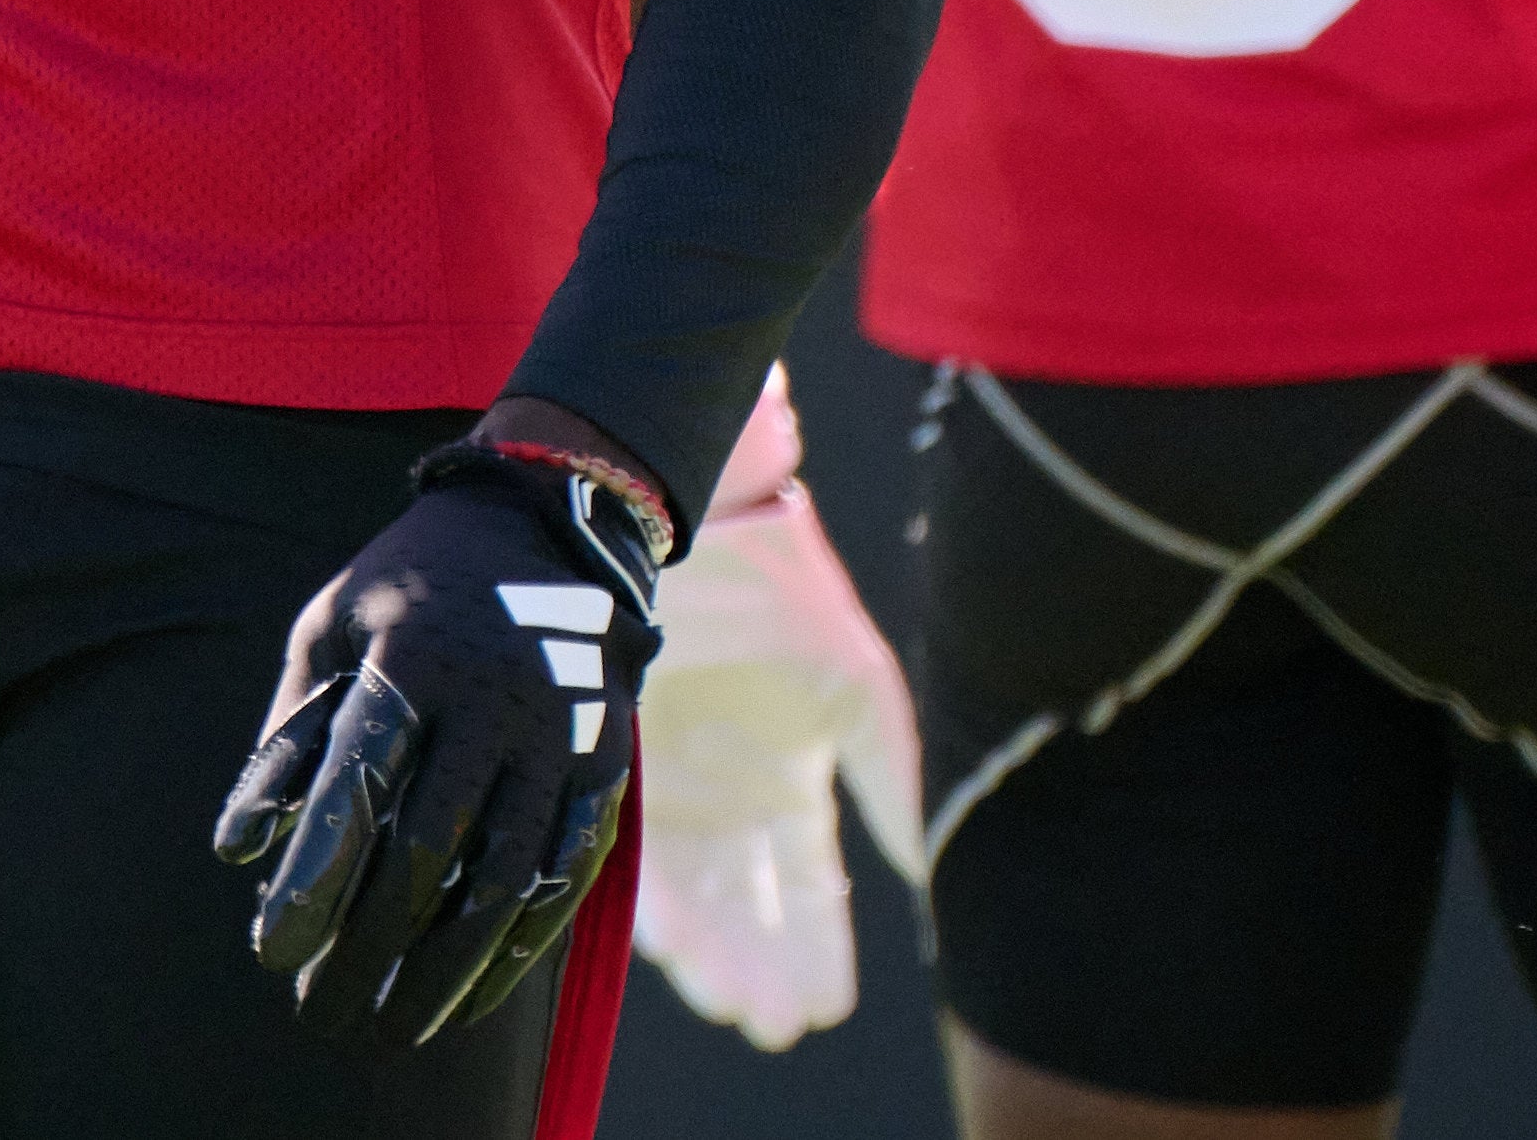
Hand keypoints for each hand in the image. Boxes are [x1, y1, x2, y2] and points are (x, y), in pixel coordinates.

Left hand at [212, 446, 657, 1045]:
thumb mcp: (329, 628)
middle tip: (321, 1010)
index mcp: (411, 658)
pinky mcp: (603, 762)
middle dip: (369, 946)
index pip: (355, 785)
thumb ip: (287, 738)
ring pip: (503, 878)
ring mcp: (558, 733)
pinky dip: (520, 946)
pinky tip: (472, 994)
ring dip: (445, 968)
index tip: (271, 954)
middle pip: (426, 850)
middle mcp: (492, 699)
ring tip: (395, 1027)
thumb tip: (237, 851)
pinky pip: (567, 873)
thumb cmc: (406, 591)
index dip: (313, 877)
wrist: (540, 528)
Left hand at [635, 365, 922, 1049]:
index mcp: (786, 778)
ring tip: (730, 1000)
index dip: (812, 944)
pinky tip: (674, 947)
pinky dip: (653, 899)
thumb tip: (920, 869)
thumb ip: (888, 777)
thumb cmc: (790, 591)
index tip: (820, 1003)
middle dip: (759, 966)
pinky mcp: (616, 758)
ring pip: (689, 892)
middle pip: (744, 904)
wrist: (704, 516)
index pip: (805, 885)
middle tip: (770, 1021)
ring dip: (710, 952)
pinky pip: (629, 843)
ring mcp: (669, 779)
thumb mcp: (858, 687)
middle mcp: (724, 794)